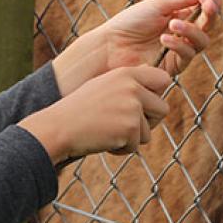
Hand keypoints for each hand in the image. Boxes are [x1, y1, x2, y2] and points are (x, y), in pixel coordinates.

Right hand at [18, 65, 172, 164]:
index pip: (162, 79)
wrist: (59, 127)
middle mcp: (132, 87)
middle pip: (162, 108)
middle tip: (126, 126)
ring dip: (131, 138)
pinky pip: (137, 145)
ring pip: (148, 132)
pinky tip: (104, 140)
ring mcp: (133, 107)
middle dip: (148, 122)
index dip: (157, 94)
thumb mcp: (103, 85)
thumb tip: (151, 73)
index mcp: (126, 73)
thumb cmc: (79, 109)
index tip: (145, 105)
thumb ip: (127, 82)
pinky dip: (122, 148)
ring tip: (108, 132)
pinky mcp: (131, 127)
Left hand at [51, 0, 220, 94]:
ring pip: (202, 42)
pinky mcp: (173, 67)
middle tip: (207, 6)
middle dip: (211, 15)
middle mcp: (182, 34)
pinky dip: (179, 45)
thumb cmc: (131, 22)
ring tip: (173, 24)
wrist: (110, 45)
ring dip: (192, 30)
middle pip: (208, 27)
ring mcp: (179, 51)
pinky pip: (187, 56)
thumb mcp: (159, 4)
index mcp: (179, 15)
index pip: (205, 10)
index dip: (211, 3)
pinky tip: (165, 39)